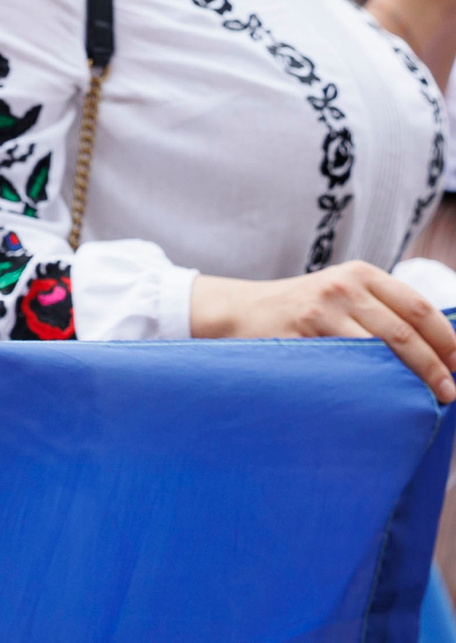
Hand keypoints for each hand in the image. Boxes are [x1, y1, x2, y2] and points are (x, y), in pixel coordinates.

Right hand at [191, 262, 455, 402]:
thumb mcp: (342, 294)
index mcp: (361, 274)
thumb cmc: (301, 310)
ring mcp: (321, 308)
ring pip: (381, 348)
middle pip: (406, 330)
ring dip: (410, 378)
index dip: (448, 341)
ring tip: (427, 400)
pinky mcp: (301, 332)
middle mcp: (344, 286)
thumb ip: (382, 310)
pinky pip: (348, 363)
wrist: (240, 311)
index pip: (420, 308)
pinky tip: (384, 397)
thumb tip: (440, 349)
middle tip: (449, 393)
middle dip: (435, 366)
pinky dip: (372, 383)